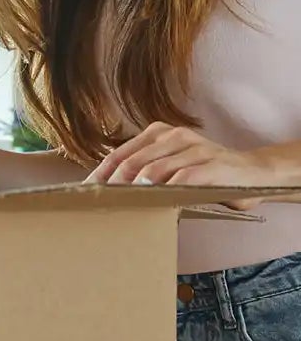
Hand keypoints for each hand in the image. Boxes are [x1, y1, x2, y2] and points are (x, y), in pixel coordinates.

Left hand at [87, 124, 285, 205]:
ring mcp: (194, 148)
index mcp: (159, 133)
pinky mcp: (212, 164)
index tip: (85, 192)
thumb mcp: (173, 166)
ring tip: (122, 207)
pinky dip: (166, 192)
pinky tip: (155, 204)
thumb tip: (112, 192)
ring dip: (135, 191)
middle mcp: (174, 135)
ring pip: (153, 170)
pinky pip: (182, 178)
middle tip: (100, 205)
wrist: (254, 172)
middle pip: (131, 162)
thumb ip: (148, 172)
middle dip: (112, 186)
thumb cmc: (207, 174)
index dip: (100, 175)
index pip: (120, 154)